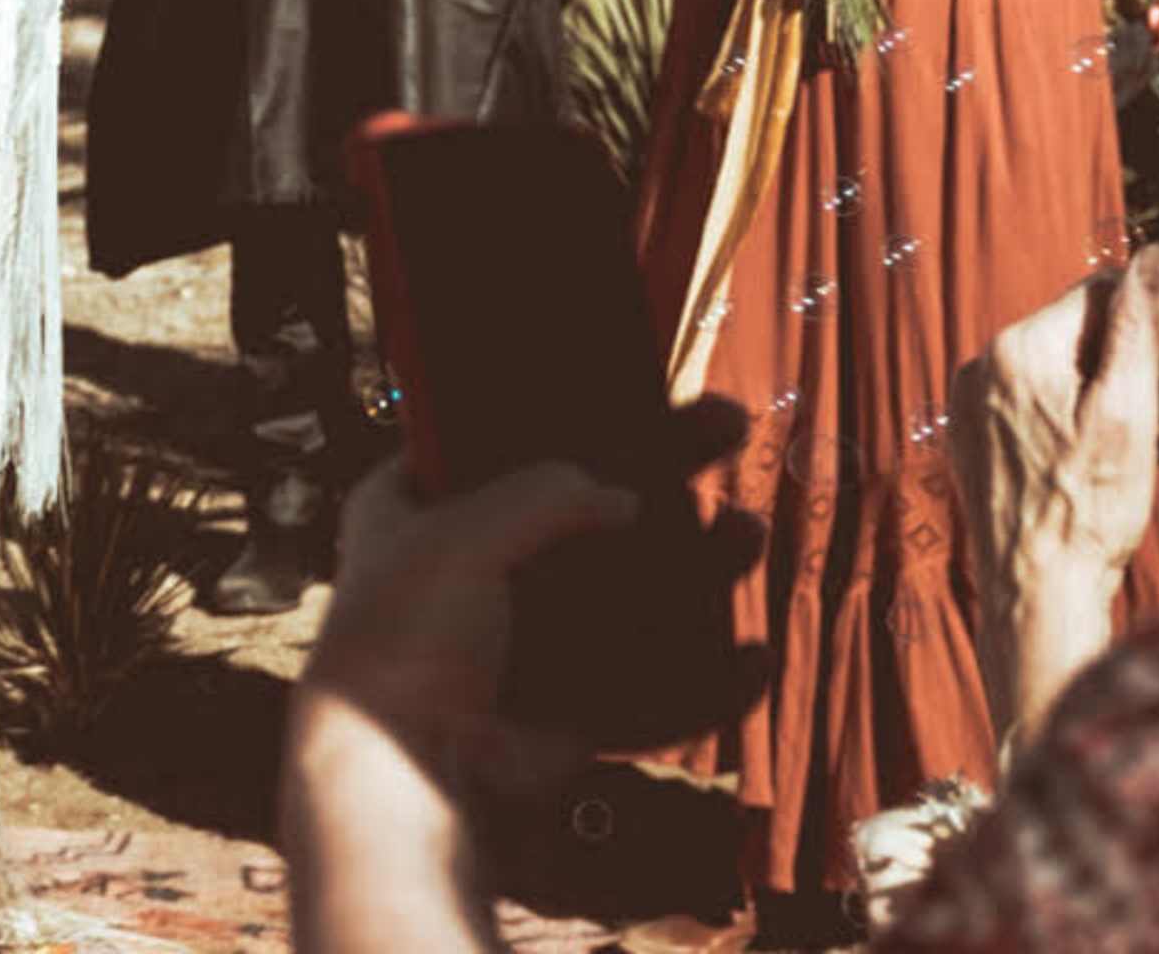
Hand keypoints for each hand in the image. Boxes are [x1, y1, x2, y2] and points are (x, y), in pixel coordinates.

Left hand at [302, 403, 762, 784]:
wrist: (408, 774)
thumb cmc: (407, 640)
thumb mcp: (462, 535)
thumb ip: (546, 495)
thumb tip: (627, 497)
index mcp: (413, 511)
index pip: (489, 442)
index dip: (558, 414)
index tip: (631, 384)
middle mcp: (468, 573)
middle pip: (583, 513)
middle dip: (662, 476)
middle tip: (730, 429)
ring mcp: (521, 646)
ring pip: (627, 597)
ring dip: (695, 567)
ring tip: (750, 530)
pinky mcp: (561, 715)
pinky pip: (647, 693)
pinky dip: (702, 681)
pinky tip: (751, 657)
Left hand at [956, 244, 1158, 738]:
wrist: (1037, 592)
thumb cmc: (1089, 508)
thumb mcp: (1131, 409)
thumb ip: (1142, 327)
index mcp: (1016, 349)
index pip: (1098, 294)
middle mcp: (981, 367)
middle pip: (1082, 333)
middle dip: (1152, 352)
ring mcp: (974, 406)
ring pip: (1067, 372)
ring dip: (1130, 387)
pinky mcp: (978, 441)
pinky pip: (1043, 406)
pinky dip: (1092, 415)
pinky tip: (1137, 448)